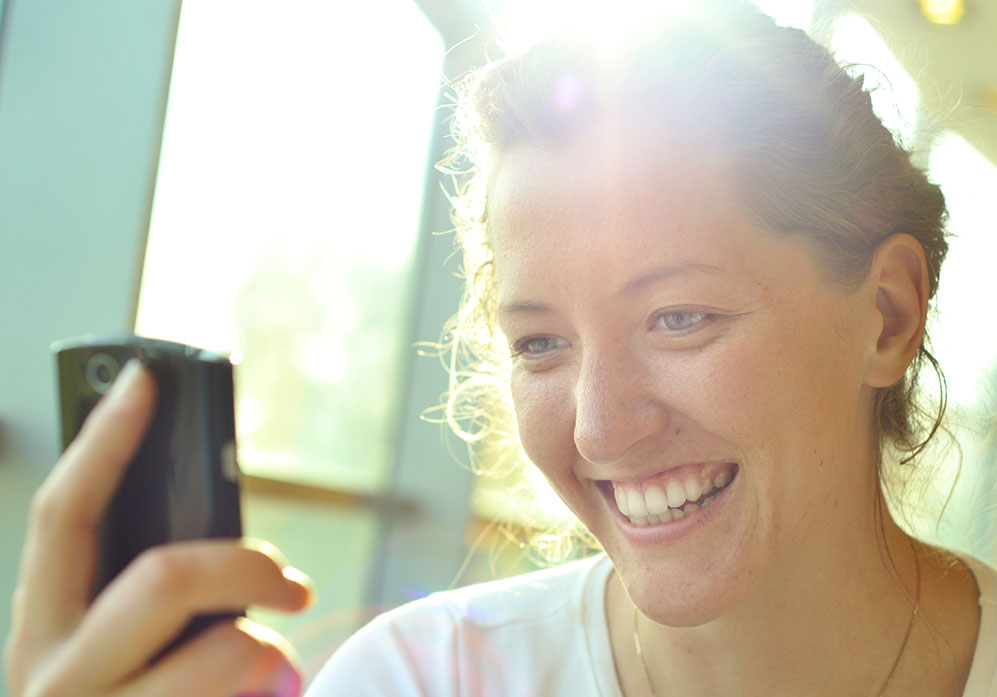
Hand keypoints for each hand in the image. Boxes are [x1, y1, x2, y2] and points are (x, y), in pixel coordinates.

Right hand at [4, 360, 313, 695]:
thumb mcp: (119, 662)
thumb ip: (149, 603)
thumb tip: (230, 552)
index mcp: (39, 638)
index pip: (62, 516)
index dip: (102, 439)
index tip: (147, 377)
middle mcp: (52, 683)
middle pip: (166, 575)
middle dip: (248, 562)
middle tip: (293, 581)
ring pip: (227, 652)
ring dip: (273, 654)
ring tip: (276, 672)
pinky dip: (274, 696)